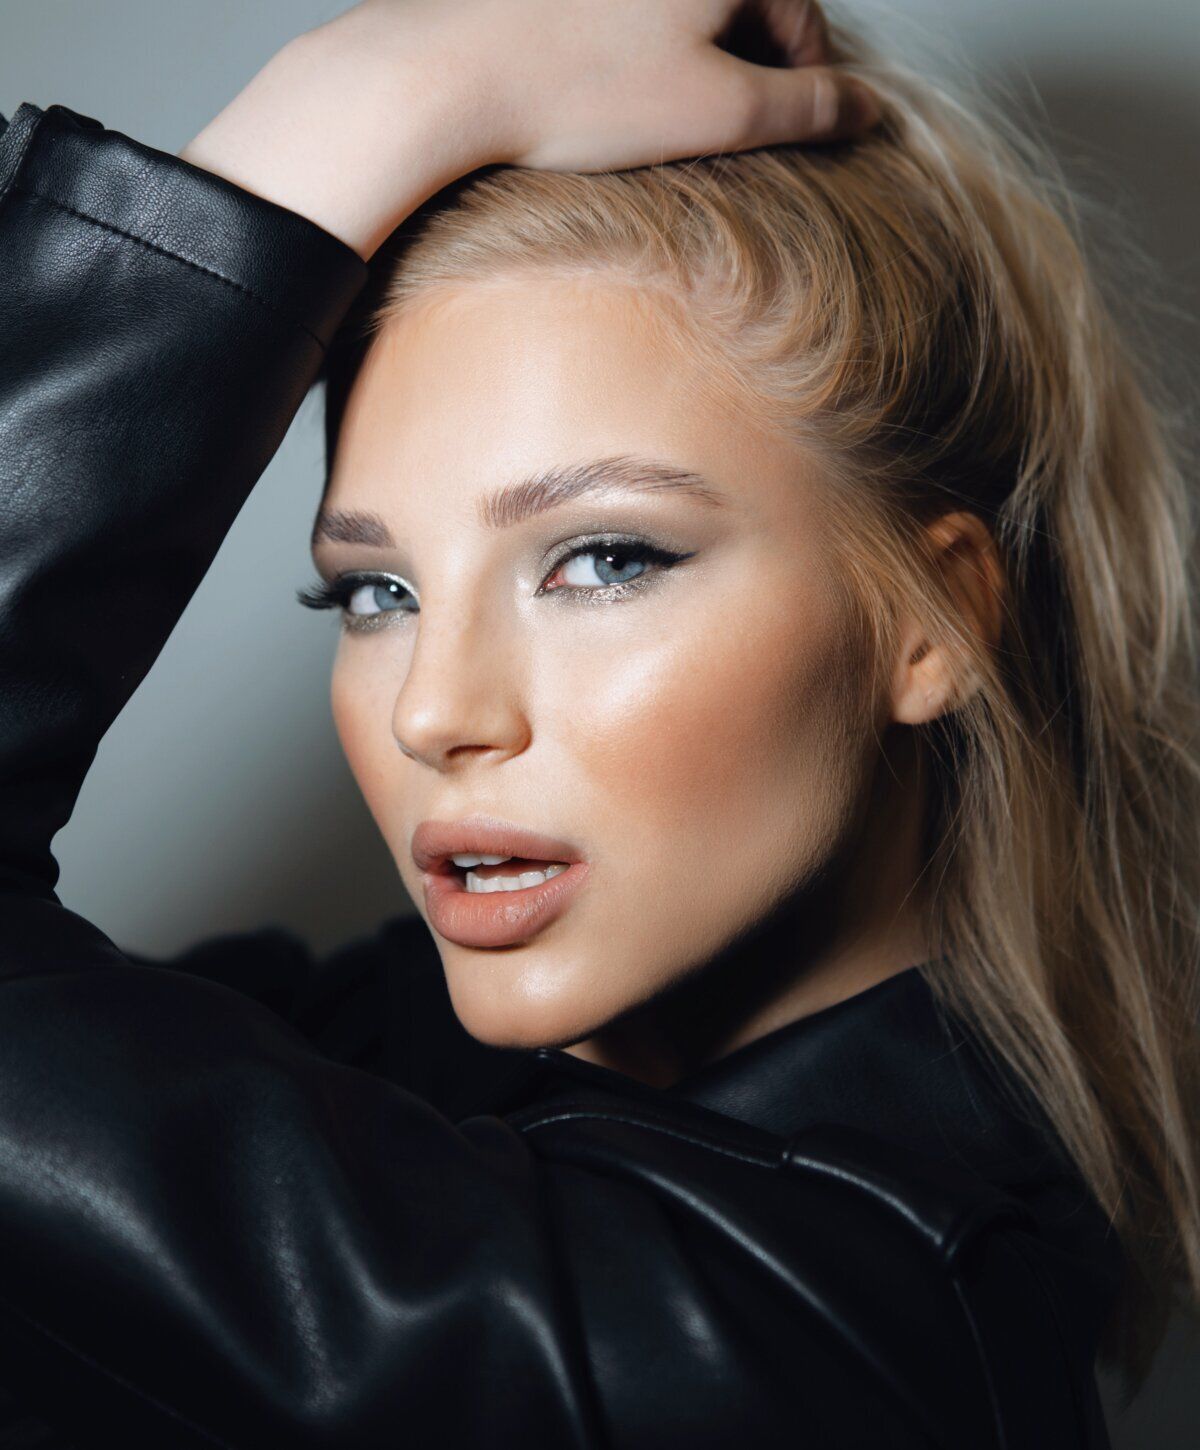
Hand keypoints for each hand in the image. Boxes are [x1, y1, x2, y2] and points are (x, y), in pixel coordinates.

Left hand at [181, 0, 880, 260]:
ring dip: (688, 68)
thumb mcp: (717, 112)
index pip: (800, 17)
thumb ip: (806, 109)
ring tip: (659, 126)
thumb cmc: (580, 90)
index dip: (805, 87)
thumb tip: (867, 112)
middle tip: (725, 143)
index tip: (795, 141)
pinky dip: (633, 58)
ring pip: (680, 17)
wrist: (449, 73)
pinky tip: (607, 103)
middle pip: (740, 9)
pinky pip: (624, 21)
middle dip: (744, 74)